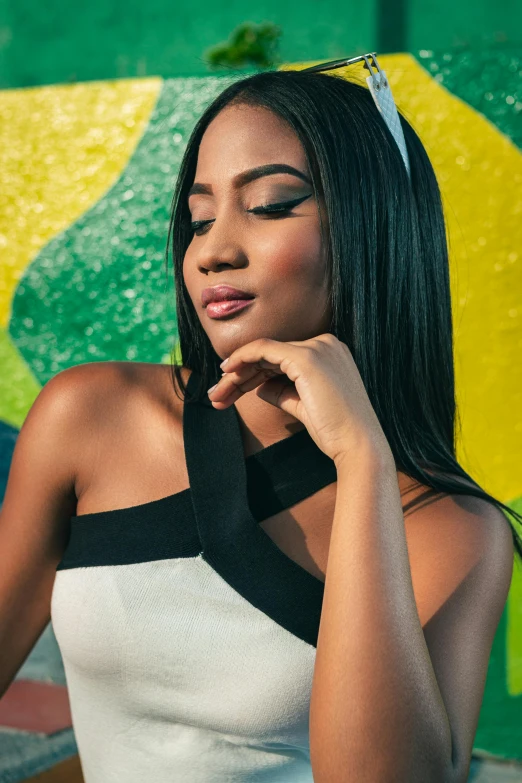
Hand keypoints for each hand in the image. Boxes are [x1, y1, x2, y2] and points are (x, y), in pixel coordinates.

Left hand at [207, 333, 392, 468]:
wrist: (358, 445)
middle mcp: (326, 343)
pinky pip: (263, 350)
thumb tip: (260, 387)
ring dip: (236, 374)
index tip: (230, 391)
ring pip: (263, 353)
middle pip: (270, 356)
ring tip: (216, 395)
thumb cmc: (335, 431)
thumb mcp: (304, 406)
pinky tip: (227, 374)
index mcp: (330, 353)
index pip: (281, 359)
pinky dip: (242, 359)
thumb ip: (283, 391)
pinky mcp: (306, 357)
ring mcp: (318, 348)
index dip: (252, 373)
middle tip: (216, 395)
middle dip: (239, 375)